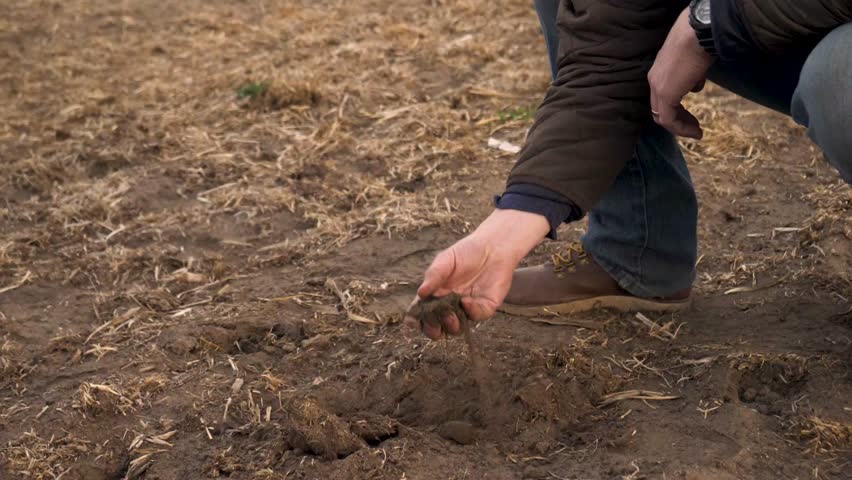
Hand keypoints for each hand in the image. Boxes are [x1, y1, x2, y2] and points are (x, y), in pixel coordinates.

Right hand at [408, 209, 548, 339]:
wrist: (493, 246)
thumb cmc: (466, 251)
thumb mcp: (445, 260)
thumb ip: (434, 276)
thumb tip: (420, 293)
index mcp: (436, 294)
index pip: (422, 312)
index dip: (416, 320)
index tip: (413, 322)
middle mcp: (450, 305)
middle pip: (437, 325)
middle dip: (433, 329)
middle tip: (434, 327)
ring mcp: (467, 308)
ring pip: (456, 327)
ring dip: (451, 326)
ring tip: (450, 316)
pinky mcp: (485, 307)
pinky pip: (476, 316)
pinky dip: (470, 312)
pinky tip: (466, 301)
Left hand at [647, 8, 713, 138]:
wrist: (698, 33)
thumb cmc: (699, 41)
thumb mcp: (694, 62)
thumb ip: (691, 76)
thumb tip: (695, 86)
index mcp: (659, 71)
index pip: (662, 96)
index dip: (677, 108)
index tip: (692, 116)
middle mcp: (654, 80)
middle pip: (660, 108)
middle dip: (678, 119)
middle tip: (694, 127)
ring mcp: (657, 87)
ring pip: (663, 116)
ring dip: (680, 126)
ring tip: (696, 132)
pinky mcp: (665, 95)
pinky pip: (668, 119)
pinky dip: (681, 128)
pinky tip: (695, 131)